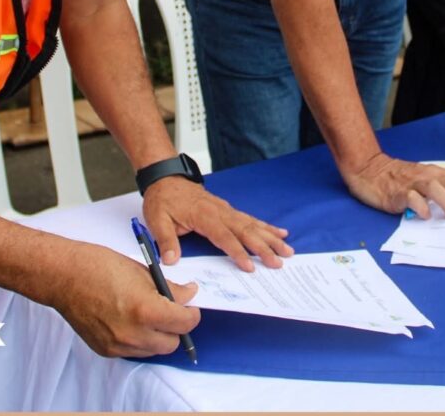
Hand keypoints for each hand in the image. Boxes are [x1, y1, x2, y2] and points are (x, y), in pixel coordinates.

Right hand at [48, 241, 200, 357]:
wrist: (64, 276)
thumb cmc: (99, 266)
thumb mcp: (143, 271)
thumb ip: (170, 288)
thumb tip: (189, 295)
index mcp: (145, 311)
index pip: (185, 323)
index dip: (192, 314)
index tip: (191, 306)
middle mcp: (133, 334)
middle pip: (172, 343)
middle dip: (177, 327)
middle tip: (173, 310)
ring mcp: (118, 345)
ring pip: (153, 350)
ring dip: (158, 335)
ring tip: (149, 313)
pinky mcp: (105, 350)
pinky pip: (133, 351)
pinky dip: (139, 339)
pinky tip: (131, 320)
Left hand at [142, 177, 292, 271]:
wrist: (166, 178)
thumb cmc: (162, 199)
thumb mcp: (156, 220)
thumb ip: (166, 240)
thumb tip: (170, 260)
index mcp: (203, 216)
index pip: (224, 236)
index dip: (238, 251)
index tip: (250, 266)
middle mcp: (219, 211)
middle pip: (245, 231)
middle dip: (264, 247)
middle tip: (279, 261)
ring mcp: (226, 210)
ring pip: (252, 224)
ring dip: (271, 238)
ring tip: (287, 250)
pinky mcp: (228, 210)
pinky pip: (250, 219)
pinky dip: (266, 226)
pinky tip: (280, 233)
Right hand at [341, 152, 444, 220]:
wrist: (367, 169)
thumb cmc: (397, 178)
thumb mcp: (422, 181)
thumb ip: (440, 190)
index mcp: (436, 173)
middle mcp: (427, 176)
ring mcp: (412, 183)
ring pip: (435, 188)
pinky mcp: (396, 192)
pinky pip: (410, 198)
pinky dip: (420, 207)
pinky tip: (426, 216)